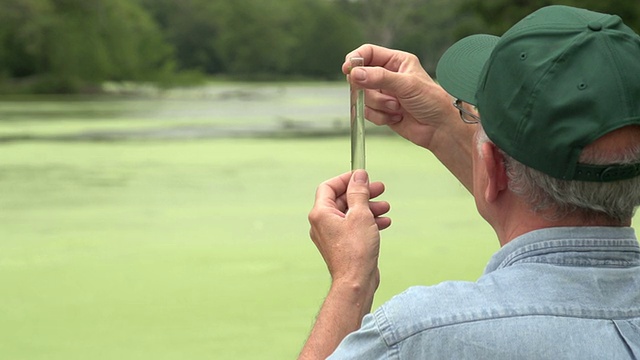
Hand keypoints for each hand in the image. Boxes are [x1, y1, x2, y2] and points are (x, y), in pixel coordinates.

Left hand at [299, 170, 390, 359]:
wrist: (356, 282)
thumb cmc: (355, 251)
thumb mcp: (360, 215)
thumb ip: (359, 193)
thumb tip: (359, 176)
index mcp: (321, 213)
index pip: (329, 187)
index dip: (346, 179)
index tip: (362, 177)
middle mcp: (322, 223)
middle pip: (342, 200)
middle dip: (362, 194)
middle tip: (380, 189)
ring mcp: (331, 235)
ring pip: (350, 213)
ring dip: (368, 208)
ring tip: (385, 207)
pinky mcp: (342, 245)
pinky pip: (354, 227)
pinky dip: (368, 222)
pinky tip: (384, 222)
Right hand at [343, 44, 456, 148]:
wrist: (440, 128)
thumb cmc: (432, 101)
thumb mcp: (407, 85)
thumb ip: (380, 78)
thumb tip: (356, 74)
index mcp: (396, 61)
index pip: (369, 53)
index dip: (356, 59)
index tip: (348, 69)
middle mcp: (388, 76)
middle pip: (361, 77)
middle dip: (370, 90)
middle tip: (381, 94)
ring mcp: (384, 94)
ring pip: (364, 97)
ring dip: (379, 105)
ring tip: (397, 108)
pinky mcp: (382, 111)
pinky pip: (368, 112)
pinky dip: (380, 117)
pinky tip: (396, 118)